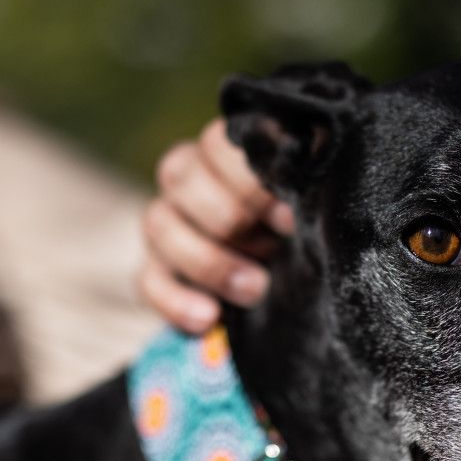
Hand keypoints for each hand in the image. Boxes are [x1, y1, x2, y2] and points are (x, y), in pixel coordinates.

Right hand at [140, 118, 294, 332]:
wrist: (289, 281)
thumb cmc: (302, 230)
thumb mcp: (307, 208)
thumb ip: (301, 190)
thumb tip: (312, 188)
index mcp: (228, 154)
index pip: (218, 143)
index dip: (249, 178)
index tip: (288, 216)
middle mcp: (189, 180)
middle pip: (182, 178)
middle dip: (230, 219)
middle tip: (273, 250)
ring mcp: (167, 224)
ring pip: (159, 225)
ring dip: (208, 261)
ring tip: (254, 290)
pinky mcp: (157, 270)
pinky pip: (148, 280)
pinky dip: (176, 300)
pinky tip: (208, 318)